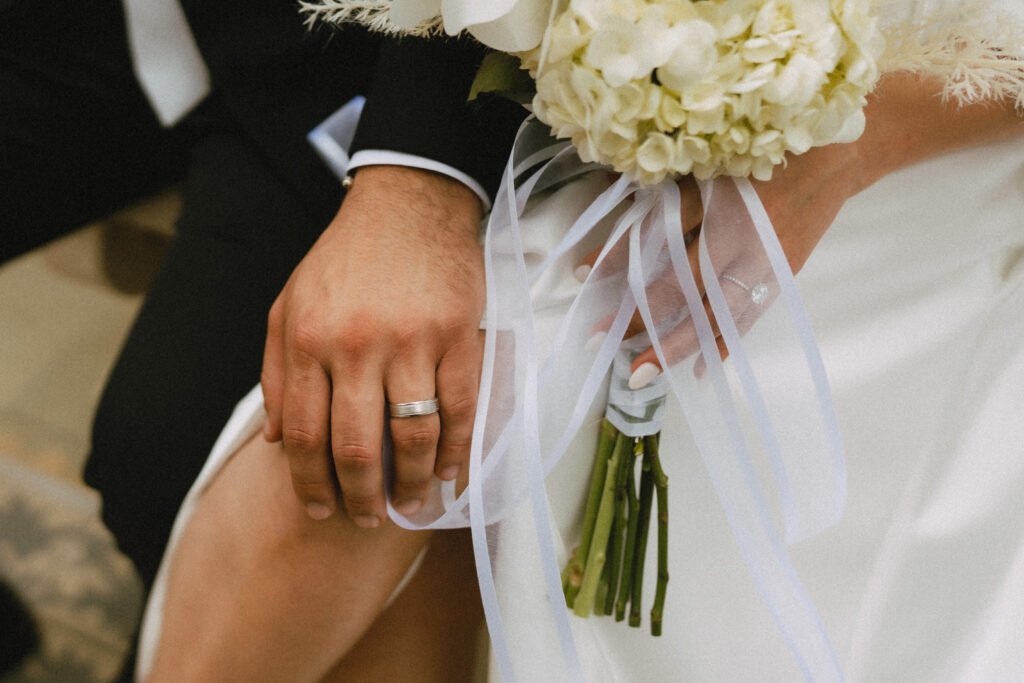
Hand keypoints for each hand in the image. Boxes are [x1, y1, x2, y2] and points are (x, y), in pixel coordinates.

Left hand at [261, 166, 484, 525]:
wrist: (408, 204)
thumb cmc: (345, 257)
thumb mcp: (288, 303)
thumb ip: (275, 371)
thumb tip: (276, 441)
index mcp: (307, 339)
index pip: (303, 434)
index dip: (310, 483)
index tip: (319, 508)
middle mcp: (356, 345)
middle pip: (355, 446)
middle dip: (359, 497)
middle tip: (367, 519)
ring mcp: (412, 341)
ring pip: (411, 436)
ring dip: (411, 484)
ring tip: (410, 505)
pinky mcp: (458, 336)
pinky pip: (460, 409)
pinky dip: (457, 451)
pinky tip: (450, 474)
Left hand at [578, 142, 860, 384]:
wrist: (837, 159)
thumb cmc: (766, 152)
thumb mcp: (713, 163)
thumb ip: (672, 193)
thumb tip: (620, 212)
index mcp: (719, 206)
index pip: (657, 237)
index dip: (618, 257)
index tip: (581, 273)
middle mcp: (739, 243)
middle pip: (682, 288)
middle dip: (639, 316)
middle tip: (600, 340)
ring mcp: (762, 267)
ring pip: (713, 316)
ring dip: (676, 346)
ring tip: (642, 374)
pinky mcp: (780, 280)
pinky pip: (746, 320)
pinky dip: (723, 345)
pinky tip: (700, 371)